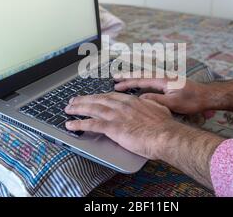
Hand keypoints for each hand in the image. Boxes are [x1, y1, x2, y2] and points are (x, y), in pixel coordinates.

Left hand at [64, 92, 182, 158]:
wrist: (165, 136)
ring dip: (78, 109)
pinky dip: (79, 124)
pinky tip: (71, 125)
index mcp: (132, 101)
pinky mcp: (113, 128)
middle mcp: (122, 105)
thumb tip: (147, 101)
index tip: (92, 97)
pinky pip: (91, 124)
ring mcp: (116, 115)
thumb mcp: (159, 109)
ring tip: (68, 110)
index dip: (98, 96)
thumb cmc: (164, 126)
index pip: (110, 96)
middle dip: (84, 100)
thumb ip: (150, 104)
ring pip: (92, 109)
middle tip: (73, 101)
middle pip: (98, 100)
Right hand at [114, 77, 207, 114]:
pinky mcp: (169, 82)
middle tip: (114, 77)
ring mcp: (166, 78)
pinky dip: (142, 80)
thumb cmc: (192, 100)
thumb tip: (141, 98)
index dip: (128, 83)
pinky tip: (139, 84)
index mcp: (163, 80)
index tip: (116, 85)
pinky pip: (151, 79)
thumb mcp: (173, 103)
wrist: (207, 96)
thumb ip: (157, 100)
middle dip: (128, 76)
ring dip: (134, 77)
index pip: (141, 80)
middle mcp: (163, 76)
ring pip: (146, 76)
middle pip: (142, 75)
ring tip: (122, 79)